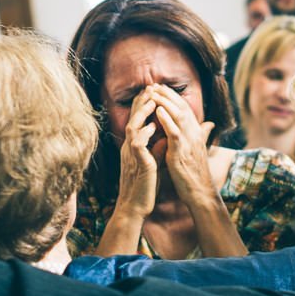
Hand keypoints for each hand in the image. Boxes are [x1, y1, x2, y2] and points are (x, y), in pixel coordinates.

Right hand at [116, 89, 159, 216]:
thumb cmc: (145, 187)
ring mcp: (131, 156)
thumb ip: (158, 149)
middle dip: (141, 103)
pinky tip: (153, 127)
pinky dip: (145, 135)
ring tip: (152, 101)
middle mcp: (130, 148)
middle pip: (132, 119)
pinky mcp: (137, 165)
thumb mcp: (153, 163)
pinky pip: (138, 146)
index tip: (153, 91)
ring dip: (142, 114)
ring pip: (132, 128)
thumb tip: (164, 136)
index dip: (143, 106)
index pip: (137, 121)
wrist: (135, 208)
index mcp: (134, 147)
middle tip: (151, 87)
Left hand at [147, 85, 215, 204]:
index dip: (173, 97)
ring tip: (154, 92)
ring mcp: (188, 142)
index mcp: (196, 133)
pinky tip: (158, 110)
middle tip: (154, 85)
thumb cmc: (197, 173)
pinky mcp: (181, 152)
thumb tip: (209, 124)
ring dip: (165, 102)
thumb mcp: (198, 150)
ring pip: (178, 116)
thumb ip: (202, 134)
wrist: (200, 192)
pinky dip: (167, 120)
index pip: (185, 109)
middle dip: (168, 95)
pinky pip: (174, 132)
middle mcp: (194, 134)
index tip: (161, 88)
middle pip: (181, 107)